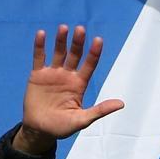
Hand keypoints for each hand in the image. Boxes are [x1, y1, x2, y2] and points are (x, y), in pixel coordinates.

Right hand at [14, 24, 124, 154]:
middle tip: (80, 30)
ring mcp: (52, 74)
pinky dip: (40, 46)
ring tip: (63, 28)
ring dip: (61, 40)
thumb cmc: (62, 127)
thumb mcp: (82, 120)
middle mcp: (67, 75)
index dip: (94, 53)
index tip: (98, 40)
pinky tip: (41, 34)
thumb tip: (121, 104)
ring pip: (58, 53)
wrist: (39, 130)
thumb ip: (100, 110)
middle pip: (74, 55)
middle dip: (78, 43)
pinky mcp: (38, 75)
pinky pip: (39, 58)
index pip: (89, 65)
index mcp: (79, 84)